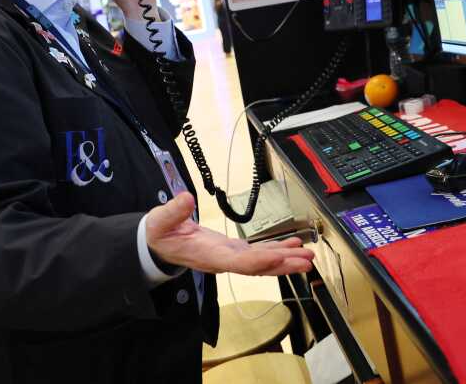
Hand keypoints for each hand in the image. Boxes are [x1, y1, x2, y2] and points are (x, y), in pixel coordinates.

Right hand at [145, 193, 314, 275]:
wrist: (158, 245)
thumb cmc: (159, 235)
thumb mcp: (159, 221)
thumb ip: (172, 211)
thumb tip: (185, 198)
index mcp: (208, 255)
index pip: (239, 263)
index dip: (260, 261)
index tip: (279, 257)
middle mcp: (223, 260)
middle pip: (258, 266)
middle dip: (283, 264)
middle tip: (306, 261)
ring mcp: (229, 257)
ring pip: (262, 262)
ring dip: (286, 259)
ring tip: (307, 255)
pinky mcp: (232, 250)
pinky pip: (258, 253)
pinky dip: (277, 250)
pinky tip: (292, 246)